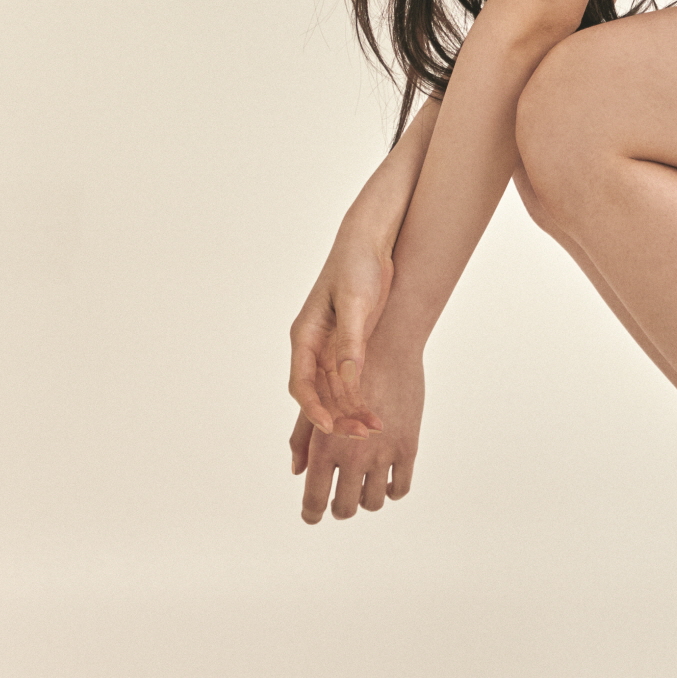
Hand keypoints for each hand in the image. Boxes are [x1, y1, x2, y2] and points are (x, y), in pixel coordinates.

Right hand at [288, 218, 392, 437]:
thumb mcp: (355, 303)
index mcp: (304, 336)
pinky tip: (375, 415)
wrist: (371, 244)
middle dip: (338, 417)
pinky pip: (351, 383)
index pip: (301, 383)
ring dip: (352, 412)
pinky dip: (360, 399)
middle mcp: (313, 347)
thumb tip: (349, 377)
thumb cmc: (357, 266)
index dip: (313, 409)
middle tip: (362, 433)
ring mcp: (331, 349)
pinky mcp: (350, 347)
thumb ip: (350, 342)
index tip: (329, 427)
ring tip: (374, 429)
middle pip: (318, 395)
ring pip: (335, 393)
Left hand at [290, 354, 424, 521]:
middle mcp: (352, 454)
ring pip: (373, 502)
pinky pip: (400, 488)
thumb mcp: (319, 403)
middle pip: (344, 508)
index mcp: (325, 446)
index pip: (315, 499)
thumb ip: (303, 438)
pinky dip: (391, 490)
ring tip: (364, 488)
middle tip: (341, 502)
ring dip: (366, 500)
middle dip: (340, 509)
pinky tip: (387, 479)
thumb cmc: (346, 368)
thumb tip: (297, 472)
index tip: (312, 517)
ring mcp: (382, 453)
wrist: (388, 345)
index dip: (312, 514)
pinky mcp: (408, 447)